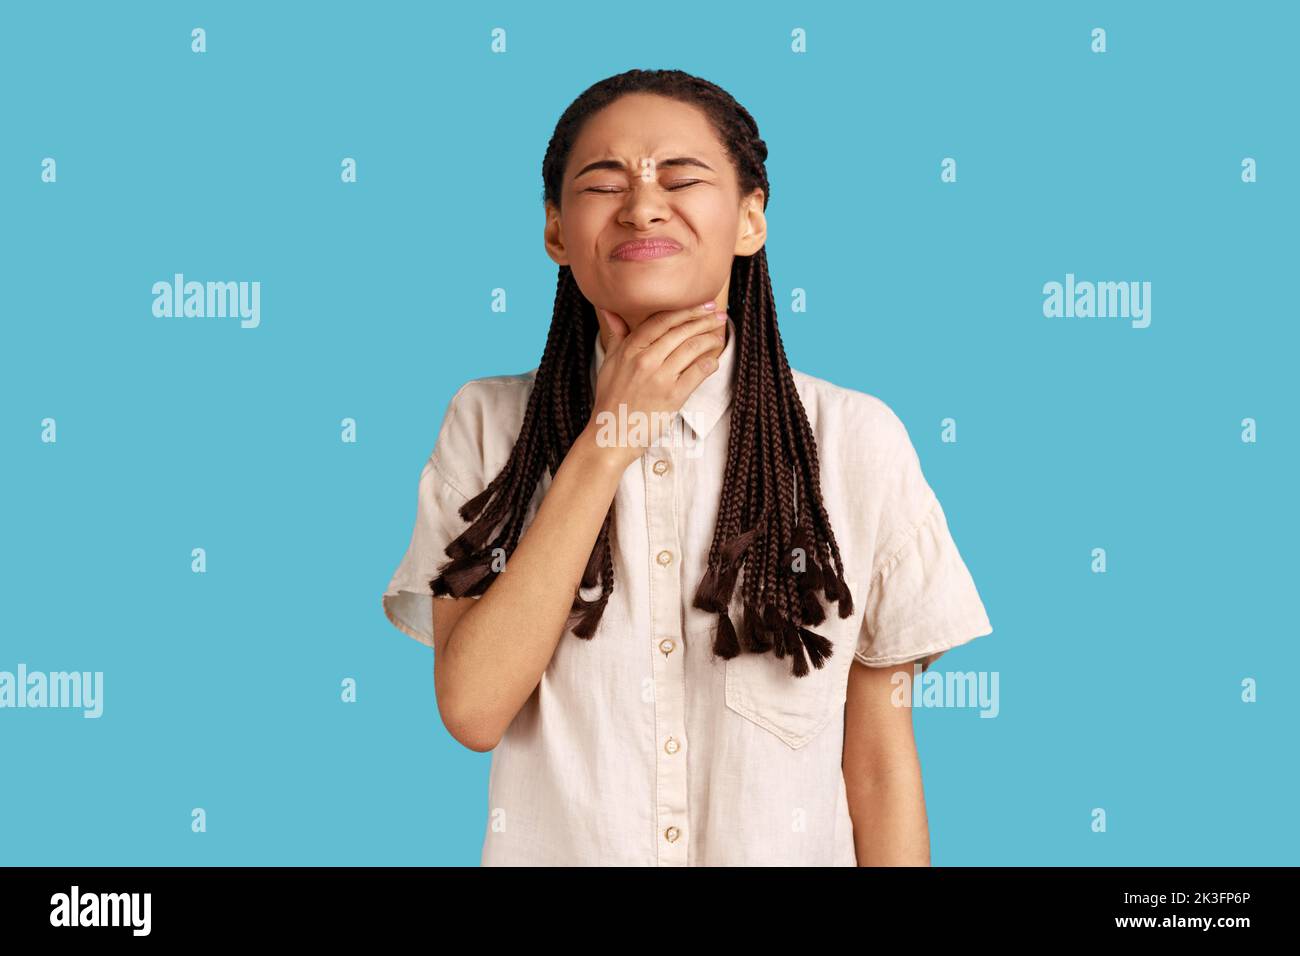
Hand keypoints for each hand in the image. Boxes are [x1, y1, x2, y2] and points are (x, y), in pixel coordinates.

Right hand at [585, 301, 727, 468]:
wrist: (611, 435)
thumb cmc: (610, 399)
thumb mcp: (608, 363)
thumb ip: (615, 335)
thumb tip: (610, 310)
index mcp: (630, 349)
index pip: (662, 320)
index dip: (685, 310)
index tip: (702, 305)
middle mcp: (645, 360)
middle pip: (680, 331)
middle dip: (703, 320)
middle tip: (718, 314)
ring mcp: (660, 378)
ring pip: (691, 348)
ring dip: (709, 339)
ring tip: (718, 336)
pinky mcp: (673, 396)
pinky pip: (697, 373)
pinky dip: (709, 363)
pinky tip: (714, 360)